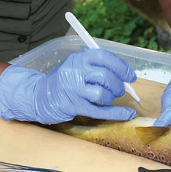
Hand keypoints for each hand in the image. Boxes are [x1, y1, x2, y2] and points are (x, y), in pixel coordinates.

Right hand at [0, 49, 136, 123]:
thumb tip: (125, 76)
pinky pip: (100, 111)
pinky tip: (127, 114)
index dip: (122, 67)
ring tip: (107, 98)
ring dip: (110, 98)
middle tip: (119, 90)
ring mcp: (73, 90)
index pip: (105, 57)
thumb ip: (97, 68)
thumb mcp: (77, 66)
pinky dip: (117, 113)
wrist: (39, 96)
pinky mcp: (73, 106)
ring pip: (103, 94)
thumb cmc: (64, 81)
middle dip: (118, 85)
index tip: (131, 76)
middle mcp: (75, 71)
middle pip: (106, 76)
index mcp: (78, 58)